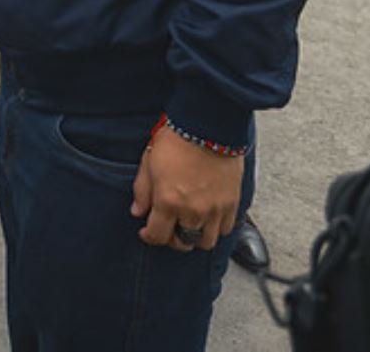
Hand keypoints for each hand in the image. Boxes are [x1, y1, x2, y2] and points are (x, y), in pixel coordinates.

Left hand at [130, 125, 244, 252]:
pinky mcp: (232, 203)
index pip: (157, 237)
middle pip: (183, 243)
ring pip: (206, 241)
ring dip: (196, 236)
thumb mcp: (149, 163)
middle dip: (172, 238)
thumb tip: (137, 211)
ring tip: (189, 223)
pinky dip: (216, 227)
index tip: (147, 231)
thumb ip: (142, 191)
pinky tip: (208, 216)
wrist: (207, 126)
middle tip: (169, 226)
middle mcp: (192, 211)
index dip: (149, 236)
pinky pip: (226, 229)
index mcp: (168, 202)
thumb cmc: (176, 140)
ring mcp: (214, 210)